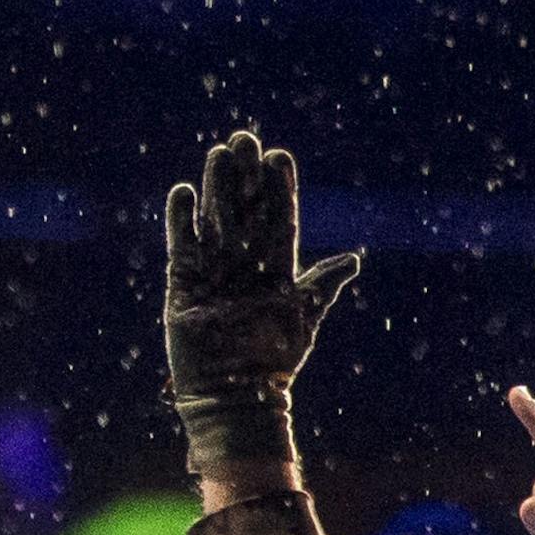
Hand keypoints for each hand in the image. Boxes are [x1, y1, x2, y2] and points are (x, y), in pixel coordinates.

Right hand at [162, 130, 360, 476]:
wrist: (235, 396)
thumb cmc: (274, 361)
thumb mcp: (302, 318)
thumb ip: (321, 285)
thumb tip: (353, 259)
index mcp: (276, 268)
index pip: (278, 218)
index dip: (279, 189)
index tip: (279, 156)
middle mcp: (244, 263)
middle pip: (244, 210)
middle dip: (245, 176)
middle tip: (244, 139)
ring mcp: (213, 270)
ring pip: (215, 219)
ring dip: (216, 187)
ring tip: (218, 154)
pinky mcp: (183, 283)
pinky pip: (181, 244)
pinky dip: (180, 219)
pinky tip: (182, 191)